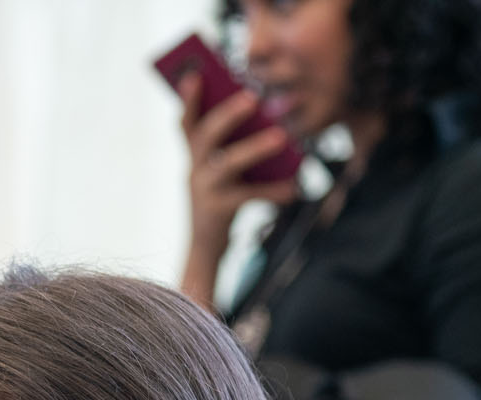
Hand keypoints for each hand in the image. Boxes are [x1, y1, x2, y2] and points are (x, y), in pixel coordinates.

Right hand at [178, 74, 299, 289]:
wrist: (207, 244)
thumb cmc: (223, 196)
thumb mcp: (223, 168)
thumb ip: (236, 143)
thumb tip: (268, 115)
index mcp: (195, 154)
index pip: (187, 121)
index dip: (188, 98)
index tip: (195, 74)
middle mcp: (194, 168)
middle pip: (206, 135)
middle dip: (228, 115)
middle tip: (252, 98)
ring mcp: (204, 189)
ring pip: (227, 164)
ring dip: (254, 148)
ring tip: (281, 137)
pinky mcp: (218, 210)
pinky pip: (249, 196)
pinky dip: (273, 192)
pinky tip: (294, 189)